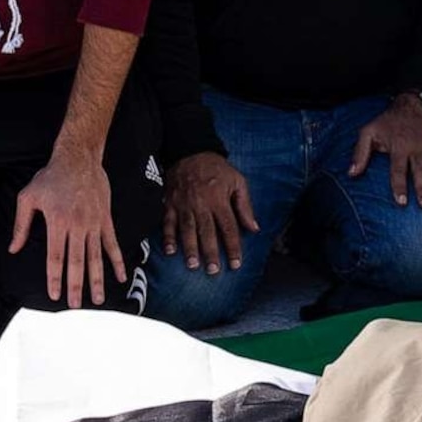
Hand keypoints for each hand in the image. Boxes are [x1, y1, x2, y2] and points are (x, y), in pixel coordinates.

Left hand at [11, 148, 121, 305]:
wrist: (78, 157)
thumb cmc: (50, 177)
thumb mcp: (28, 197)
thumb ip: (21, 225)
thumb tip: (13, 249)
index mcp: (57, 222)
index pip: (55, 257)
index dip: (55, 278)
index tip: (55, 295)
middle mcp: (77, 225)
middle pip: (77, 262)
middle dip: (76, 286)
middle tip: (75, 306)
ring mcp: (93, 223)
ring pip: (96, 256)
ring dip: (97, 279)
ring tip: (98, 300)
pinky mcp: (105, 218)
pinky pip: (112, 243)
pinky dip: (117, 260)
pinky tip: (121, 276)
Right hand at [161, 151, 258, 271]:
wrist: (190, 151)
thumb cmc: (216, 169)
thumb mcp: (237, 181)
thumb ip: (245, 206)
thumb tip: (254, 228)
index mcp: (219, 199)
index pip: (228, 227)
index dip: (233, 246)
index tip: (236, 263)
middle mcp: (201, 204)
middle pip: (207, 232)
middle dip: (210, 252)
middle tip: (213, 271)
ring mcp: (184, 204)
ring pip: (187, 229)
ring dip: (189, 248)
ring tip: (192, 265)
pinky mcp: (170, 203)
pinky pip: (168, 222)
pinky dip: (167, 237)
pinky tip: (169, 251)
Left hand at [348, 93, 421, 206]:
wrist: (411, 103)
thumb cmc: (388, 122)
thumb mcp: (369, 132)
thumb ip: (360, 153)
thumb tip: (352, 174)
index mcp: (399, 146)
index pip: (398, 170)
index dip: (399, 186)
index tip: (401, 202)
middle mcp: (417, 148)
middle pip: (420, 171)